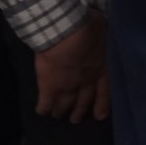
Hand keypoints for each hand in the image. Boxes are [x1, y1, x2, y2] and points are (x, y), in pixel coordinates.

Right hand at [33, 7, 109, 122]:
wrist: (67, 31)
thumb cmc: (88, 25)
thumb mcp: (102, 30)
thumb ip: (100, 35)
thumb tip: (102, 27)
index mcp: (100, 67)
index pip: (103, 91)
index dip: (101, 104)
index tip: (99, 115)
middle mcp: (85, 81)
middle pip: (83, 102)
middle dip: (79, 111)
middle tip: (75, 119)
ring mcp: (67, 87)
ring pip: (64, 105)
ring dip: (61, 111)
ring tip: (58, 115)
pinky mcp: (49, 87)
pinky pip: (45, 104)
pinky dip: (43, 108)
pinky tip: (42, 111)